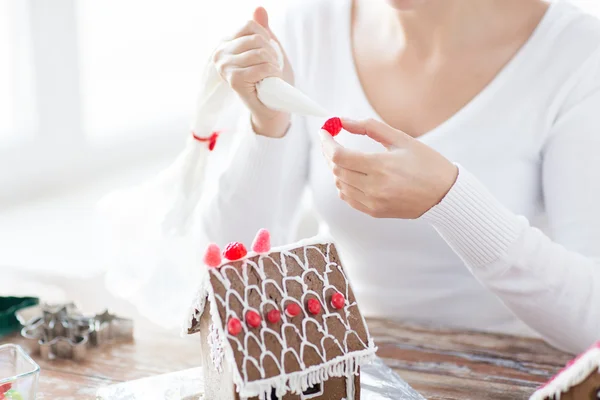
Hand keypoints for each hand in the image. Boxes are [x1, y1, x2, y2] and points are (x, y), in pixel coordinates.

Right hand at [213, 7, 292, 137]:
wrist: (272, 108)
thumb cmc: (270, 79)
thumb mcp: (269, 50)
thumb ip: (262, 30)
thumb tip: (259, 8)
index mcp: (226, 44)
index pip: (250, 26)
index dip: (266, 38)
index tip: (268, 53)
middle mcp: (220, 53)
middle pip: (256, 39)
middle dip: (272, 53)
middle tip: (272, 68)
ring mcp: (225, 67)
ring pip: (260, 53)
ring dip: (273, 65)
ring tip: (271, 75)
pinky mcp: (233, 80)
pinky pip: (261, 67)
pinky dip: (272, 73)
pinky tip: (269, 82)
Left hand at [320, 118, 457, 218]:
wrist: (445, 195)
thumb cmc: (427, 164)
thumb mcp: (401, 139)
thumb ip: (369, 128)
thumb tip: (343, 121)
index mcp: (381, 167)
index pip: (339, 155)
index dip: (327, 142)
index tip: (325, 131)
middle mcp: (374, 187)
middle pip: (336, 169)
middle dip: (328, 152)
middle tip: (330, 140)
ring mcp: (373, 202)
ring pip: (339, 185)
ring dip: (336, 168)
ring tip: (342, 156)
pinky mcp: (374, 211)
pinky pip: (348, 198)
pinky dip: (344, 184)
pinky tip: (350, 174)